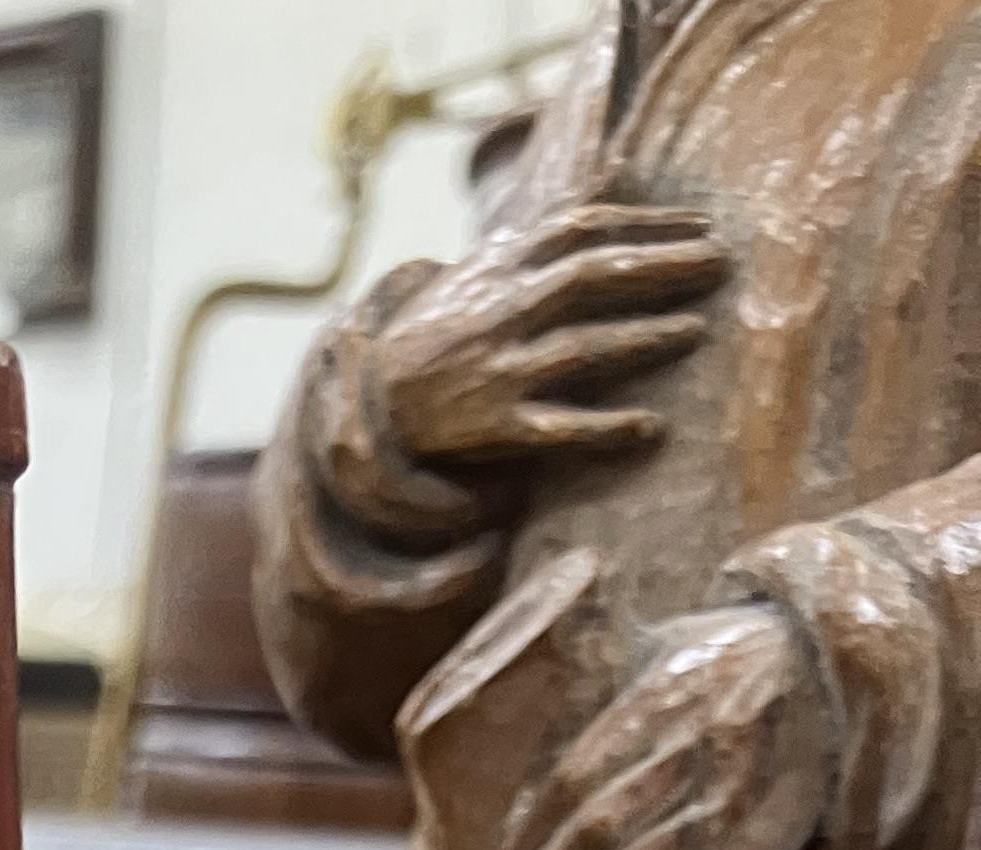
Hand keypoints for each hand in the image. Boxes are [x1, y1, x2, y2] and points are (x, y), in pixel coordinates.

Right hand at [374, 200, 727, 472]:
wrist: (383, 394)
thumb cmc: (460, 321)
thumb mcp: (497, 261)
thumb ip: (557, 223)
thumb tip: (621, 164)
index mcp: (508, 264)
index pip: (584, 230)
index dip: (646, 225)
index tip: (704, 227)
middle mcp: (504, 311)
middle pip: (589, 279)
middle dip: (658, 269)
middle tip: (721, 264)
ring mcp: (499, 369)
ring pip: (579, 350)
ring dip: (641, 339)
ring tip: (697, 331)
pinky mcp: (494, 427)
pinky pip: (554, 430)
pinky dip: (602, 430)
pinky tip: (650, 428)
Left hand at [499, 607, 829, 849]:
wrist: (814, 673)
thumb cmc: (701, 669)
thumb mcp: (645, 649)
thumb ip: (582, 668)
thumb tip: (495, 696)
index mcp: (662, 697)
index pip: (575, 781)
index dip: (529, 836)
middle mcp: (699, 746)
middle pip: (601, 830)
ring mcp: (732, 798)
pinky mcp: (757, 842)